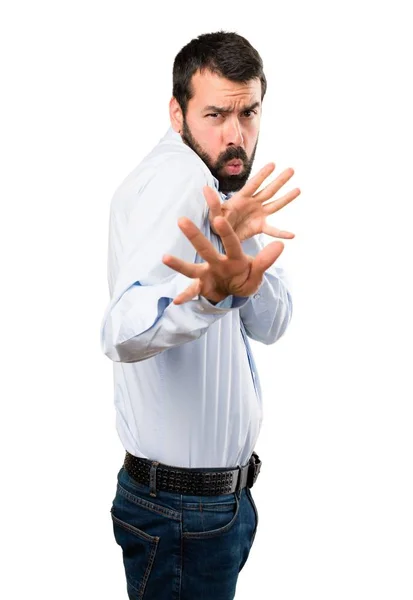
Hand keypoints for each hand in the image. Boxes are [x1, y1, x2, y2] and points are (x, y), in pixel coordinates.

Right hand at [162, 215, 283, 304]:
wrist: (235, 291)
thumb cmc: (245, 278)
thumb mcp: (257, 274)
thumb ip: (265, 261)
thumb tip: (281, 244)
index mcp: (234, 257)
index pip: (231, 243)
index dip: (226, 232)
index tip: (218, 219)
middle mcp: (217, 262)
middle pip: (205, 248)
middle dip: (194, 236)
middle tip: (181, 220)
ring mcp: (207, 274)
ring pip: (192, 268)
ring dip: (179, 264)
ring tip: (164, 258)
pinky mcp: (201, 286)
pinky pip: (191, 292)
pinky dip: (185, 296)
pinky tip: (176, 301)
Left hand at [203, 163, 299, 242]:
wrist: (220, 237)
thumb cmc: (216, 224)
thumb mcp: (214, 214)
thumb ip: (212, 203)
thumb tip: (205, 188)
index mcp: (241, 198)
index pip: (254, 184)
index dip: (263, 175)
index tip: (272, 164)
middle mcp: (253, 203)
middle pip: (269, 190)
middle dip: (280, 180)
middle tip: (291, 169)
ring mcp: (258, 214)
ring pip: (275, 203)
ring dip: (286, 197)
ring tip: (298, 189)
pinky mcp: (260, 226)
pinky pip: (273, 229)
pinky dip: (282, 233)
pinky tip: (292, 235)